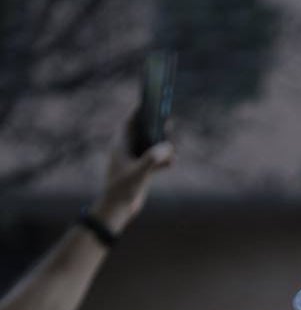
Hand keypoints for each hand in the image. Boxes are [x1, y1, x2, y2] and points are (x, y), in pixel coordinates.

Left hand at [91, 115, 173, 236]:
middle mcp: (127, 149)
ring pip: (149, 145)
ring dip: (161, 143)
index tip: (150, 100)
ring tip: (172, 138)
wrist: (117, 210)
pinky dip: (163, 160)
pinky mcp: (140, 171)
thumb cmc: (123, 189)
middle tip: (166, 116)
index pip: (129, 121)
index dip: (139, 110)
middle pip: (141, 131)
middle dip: (154, 124)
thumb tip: (169, 147)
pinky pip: (154, 161)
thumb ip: (153, 158)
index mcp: (121, 144)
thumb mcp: (139, 172)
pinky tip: (173, 162)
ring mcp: (134, 160)